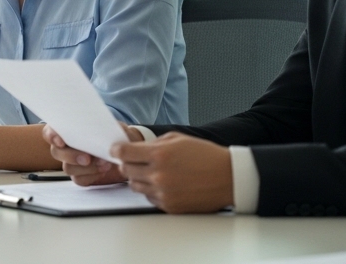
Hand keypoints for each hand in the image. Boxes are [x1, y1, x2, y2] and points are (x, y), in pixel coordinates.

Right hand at [43, 123, 139, 185]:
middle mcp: (66, 147)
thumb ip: (106, 127)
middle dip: (71, 156)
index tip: (61, 141)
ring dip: (86, 167)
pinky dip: (92, 176)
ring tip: (104, 163)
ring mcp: (72, 162)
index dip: (52, 136)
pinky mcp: (80, 175)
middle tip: (87, 158)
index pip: (50, 132)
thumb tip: (101, 130)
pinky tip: (103, 170)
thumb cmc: (117, 136)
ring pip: (67, 168)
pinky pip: (79, 180)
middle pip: (56, 152)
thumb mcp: (115, 126)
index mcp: (68, 130)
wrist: (126, 153)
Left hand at [113, 132, 233, 212]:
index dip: (117, 150)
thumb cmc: (205, 155)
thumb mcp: (177, 139)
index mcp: (159, 155)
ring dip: (139, 178)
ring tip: (154, 172)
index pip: (123, 153)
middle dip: (128, 164)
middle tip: (137, 160)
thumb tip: (134, 147)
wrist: (228, 177)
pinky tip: (165, 183)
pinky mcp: (169, 206)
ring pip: (134, 186)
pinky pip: (149, 198)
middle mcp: (158, 175)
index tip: (116, 150)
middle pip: (125, 170)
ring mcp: (163, 192)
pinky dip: (152, 191)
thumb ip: (153, 143)